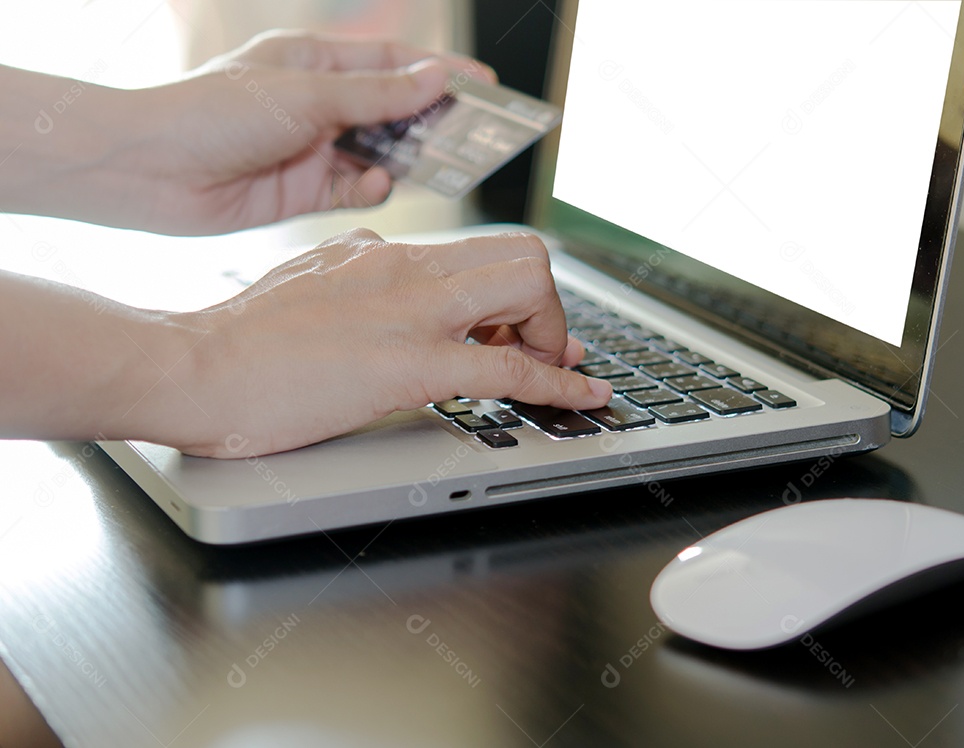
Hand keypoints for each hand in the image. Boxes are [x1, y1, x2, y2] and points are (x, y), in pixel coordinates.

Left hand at [122, 31, 493, 233]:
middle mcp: (318, 105)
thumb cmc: (215, 113)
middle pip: (393, 112)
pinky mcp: (304, 192)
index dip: (441, 73)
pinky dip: (371, 188)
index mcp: (315, 63)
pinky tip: (373, 185)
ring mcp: (312, 150)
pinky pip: (355, 190)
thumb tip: (436, 79)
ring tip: (431, 166)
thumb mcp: (307, 95)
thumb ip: (376, 96)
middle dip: (431, 124)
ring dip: (404, 160)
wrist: (151, 172)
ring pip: (380, 154)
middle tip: (472, 138)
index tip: (485, 87)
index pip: (393, 64)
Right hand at [172, 232, 611, 456]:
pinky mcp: (411, 363)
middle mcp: (405, 267)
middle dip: (546, 306)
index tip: (522, 324)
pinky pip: (511, 369)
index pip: (475, 250)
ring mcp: (412, 310)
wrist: (192, 368)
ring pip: (528, 287)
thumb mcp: (304, 284)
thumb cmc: (234, 341)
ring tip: (554, 370)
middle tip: (540, 348)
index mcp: (379, 251)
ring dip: (556, 334)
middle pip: (520, 254)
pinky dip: (560, 385)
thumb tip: (376, 283)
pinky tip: (584, 397)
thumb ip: (351, 277)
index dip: (514, 290)